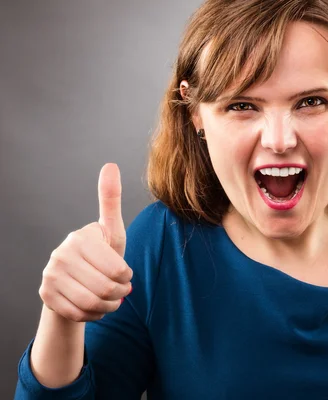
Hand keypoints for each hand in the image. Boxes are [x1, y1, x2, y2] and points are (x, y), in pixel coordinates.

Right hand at [38, 163, 132, 321]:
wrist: (74, 279)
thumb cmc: (101, 253)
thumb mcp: (112, 230)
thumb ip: (111, 200)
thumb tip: (110, 165)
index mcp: (81, 238)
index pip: (118, 270)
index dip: (127, 277)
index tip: (125, 274)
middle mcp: (61, 254)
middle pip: (106, 289)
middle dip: (119, 295)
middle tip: (121, 291)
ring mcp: (50, 275)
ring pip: (93, 304)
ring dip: (109, 307)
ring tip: (111, 300)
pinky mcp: (45, 295)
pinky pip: (79, 315)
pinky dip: (93, 315)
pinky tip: (94, 306)